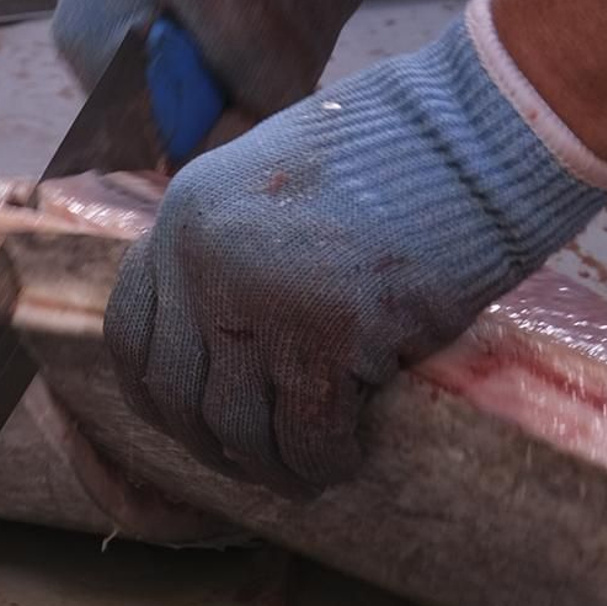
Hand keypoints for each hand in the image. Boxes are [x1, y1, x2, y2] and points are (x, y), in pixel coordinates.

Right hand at [54, 0, 374, 111]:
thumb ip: (233, 49)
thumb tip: (271, 121)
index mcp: (109, 48)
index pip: (174, 144)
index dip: (234, 127)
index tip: (275, 83)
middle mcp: (159, 42)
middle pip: (250, 103)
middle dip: (286, 29)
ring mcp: (222, 9)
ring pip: (300, 54)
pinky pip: (326, 6)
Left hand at [105, 0, 606, 494]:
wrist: (475, 132)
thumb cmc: (397, 152)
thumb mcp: (279, 180)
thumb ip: (239, 244)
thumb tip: (228, 328)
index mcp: (185, 215)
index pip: (131, 330)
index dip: (156, 392)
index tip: (190, 420)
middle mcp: (202, 260)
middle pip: (174, 391)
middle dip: (210, 441)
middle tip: (252, 461)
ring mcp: (258, 298)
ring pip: (237, 425)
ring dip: (270, 465)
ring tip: (306, 473)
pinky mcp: (327, 335)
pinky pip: (308, 432)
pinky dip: (325, 460)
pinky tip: (348, 458)